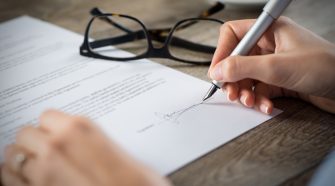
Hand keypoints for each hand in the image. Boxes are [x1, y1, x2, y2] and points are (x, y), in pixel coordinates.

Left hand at [1, 110, 170, 185]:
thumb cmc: (136, 183)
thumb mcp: (119, 151)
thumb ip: (94, 140)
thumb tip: (84, 141)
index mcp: (79, 129)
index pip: (47, 116)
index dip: (53, 126)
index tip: (57, 133)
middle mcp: (56, 147)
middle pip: (26, 133)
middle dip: (35, 141)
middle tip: (47, 149)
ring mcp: (42, 173)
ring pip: (13, 155)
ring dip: (24, 158)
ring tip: (36, 164)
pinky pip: (8, 179)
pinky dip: (14, 176)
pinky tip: (25, 178)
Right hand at [208, 17, 334, 113]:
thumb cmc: (326, 67)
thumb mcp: (277, 66)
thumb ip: (243, 67)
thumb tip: (217, 70)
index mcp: (269, 31)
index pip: (233, 34)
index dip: (222, 52)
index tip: (217, 71)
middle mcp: (270, 46)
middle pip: (237, 59)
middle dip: (233, 78)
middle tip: (231, 93)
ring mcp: (274, 63)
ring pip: (247, 77)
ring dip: (245, 92)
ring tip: (249, 102)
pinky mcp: (280, 80)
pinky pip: (259, 89)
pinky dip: (259, 100)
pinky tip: (266, 106)